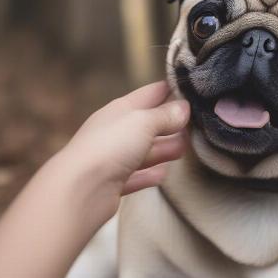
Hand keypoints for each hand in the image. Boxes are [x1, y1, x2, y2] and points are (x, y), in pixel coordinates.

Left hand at [54, 81, 189, 223]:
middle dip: (171, 123)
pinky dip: (149, 174)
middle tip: (197, 123)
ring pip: (145, 150)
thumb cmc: (110, 146)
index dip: (170, 88)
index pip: (150, 93)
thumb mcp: (143, 122)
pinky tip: (163, 175)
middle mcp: (116, 131)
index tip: (193, 88)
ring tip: (186, 148)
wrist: (80, 189)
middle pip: (149, 124)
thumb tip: (183, 108)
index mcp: (120, 110)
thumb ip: (165, 116)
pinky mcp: (114, 184)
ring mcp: (113, 158)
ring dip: (164, 148)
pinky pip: (137, 176)